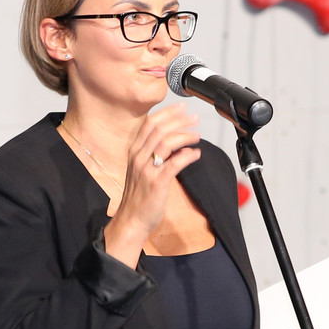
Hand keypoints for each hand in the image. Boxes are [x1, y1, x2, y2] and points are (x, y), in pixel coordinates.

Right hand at [104, 105, 201, 264]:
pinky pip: (174, 163)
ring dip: (185, 136)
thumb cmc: (138, 196)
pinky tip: (196, 154)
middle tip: (194, 119)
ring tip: (197, 136)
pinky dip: (187, 156)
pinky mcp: (157, 183)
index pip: (150, 123)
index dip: (167, 113)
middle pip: (159, 129)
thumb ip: (153, 154)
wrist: (131, 220)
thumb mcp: (141, 170)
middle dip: (179, 120)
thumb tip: (174, 143)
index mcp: (134, 152)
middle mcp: (138, 157)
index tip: (181, 108)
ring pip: (166, 142)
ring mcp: (147, 170)